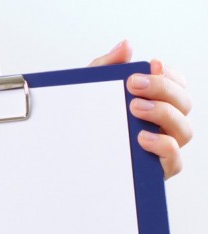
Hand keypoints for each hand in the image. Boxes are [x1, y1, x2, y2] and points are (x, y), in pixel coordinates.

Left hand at [89, 40, 192, 178]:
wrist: (67, 158)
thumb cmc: (86, 123)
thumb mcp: (90, 93)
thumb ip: (106, 68)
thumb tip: (126, 46)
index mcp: (156, 105)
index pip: (177, 85)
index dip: (169, 74)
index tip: (151, 64)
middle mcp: (165, 126)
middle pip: (183, 104)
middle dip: (163, 90)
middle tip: (133, 85)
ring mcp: (164, 149)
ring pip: (184, 131)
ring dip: (164, 115)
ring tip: (136, 109)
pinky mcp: (157, 171)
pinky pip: (174, 161)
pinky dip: (163, 147)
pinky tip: (142, 138)